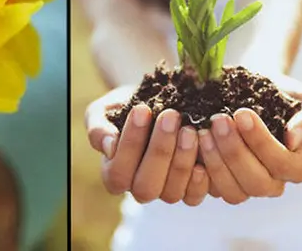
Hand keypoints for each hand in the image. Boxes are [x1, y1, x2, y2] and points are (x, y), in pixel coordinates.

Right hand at [85, 87, 208, 205]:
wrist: (153, 104)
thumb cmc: (123, 108)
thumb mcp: (103, 111)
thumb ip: (98, 128)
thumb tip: (109, 147)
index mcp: (114, 175)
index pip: (118, 172)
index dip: (130, 144)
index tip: (141, 109)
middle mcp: (139, 189)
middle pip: (146, 187)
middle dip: (159, 151)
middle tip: (170, 116)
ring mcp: (165, 192)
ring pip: (172, 192)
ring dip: (182, 160)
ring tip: (189, 128)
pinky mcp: (190, 191)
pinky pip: (195, 195)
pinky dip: (200, 178)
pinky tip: (203, 150)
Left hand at [200, 74, 301, 203]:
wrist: (247, 89)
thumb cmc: (277, 93)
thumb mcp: (301, 98)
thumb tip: (295, 139)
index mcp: (294, 165)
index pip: (284, 165)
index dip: (262, 142)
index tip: (241, 113)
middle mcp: (271, 182)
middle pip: (257, 183)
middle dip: (235, 152)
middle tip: (218, 121)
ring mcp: (243, 186)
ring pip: (232, 192)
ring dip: (215, 162)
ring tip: (202, 131)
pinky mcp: (217, 184)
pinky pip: (208, 189)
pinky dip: (197, 170)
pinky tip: (190, 144)